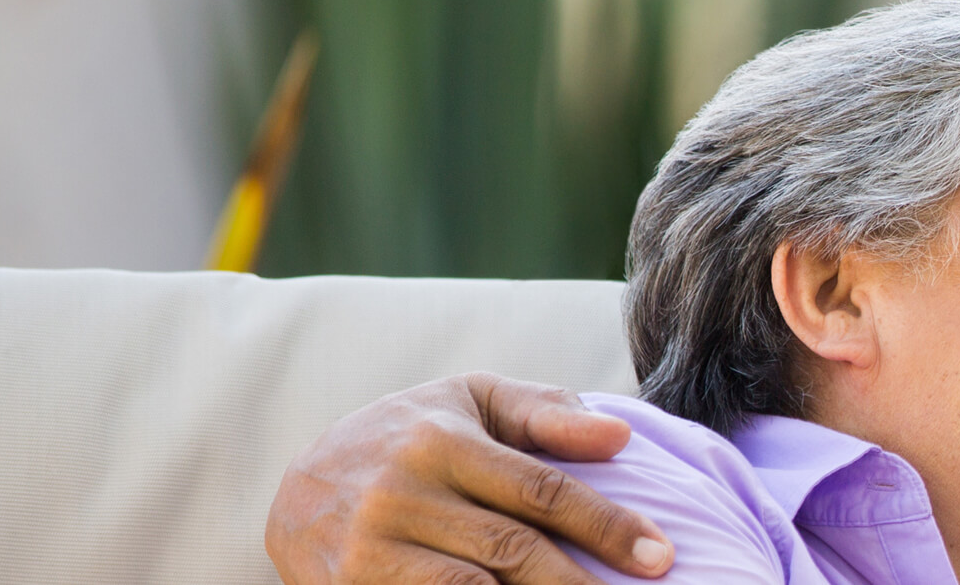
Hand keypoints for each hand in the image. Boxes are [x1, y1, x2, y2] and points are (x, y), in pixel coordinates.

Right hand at [265, 372, 674, 583]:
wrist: (298, 486)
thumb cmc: (410, 436)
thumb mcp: (471, 403)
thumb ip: (546, 414)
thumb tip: (620, 437)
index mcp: (441, 440)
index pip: (542, 490)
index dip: (607, 526)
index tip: (660, 555)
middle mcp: (401, 493)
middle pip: (513, 551)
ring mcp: (371, 548)